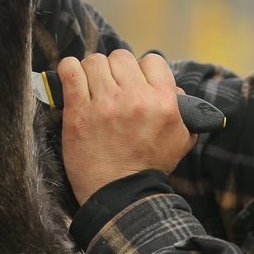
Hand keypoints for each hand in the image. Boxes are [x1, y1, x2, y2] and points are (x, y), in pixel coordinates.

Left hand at [58, 51, 195, 205]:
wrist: (121, 196)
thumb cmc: (150, 168)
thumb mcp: (180, 141)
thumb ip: (185, 113)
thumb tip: (177, 91)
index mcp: (164, 102)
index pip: (152, 60)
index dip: (141, 70)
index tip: (133, 82)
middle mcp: (136, 98)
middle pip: (120, 57)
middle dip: (115, 70)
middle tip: (110, 87)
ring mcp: (105, 103)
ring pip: (94, 61)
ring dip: (91, 71)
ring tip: (90, 87)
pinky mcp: (79, 112)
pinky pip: (70, 71)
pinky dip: (68, 70)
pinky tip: (71, 77)